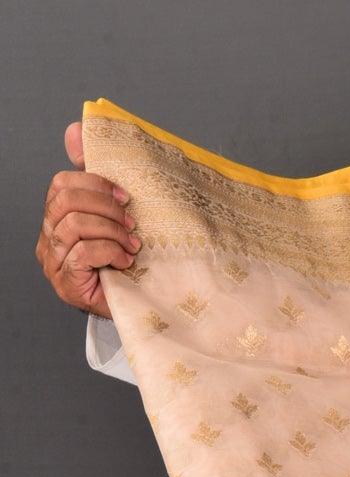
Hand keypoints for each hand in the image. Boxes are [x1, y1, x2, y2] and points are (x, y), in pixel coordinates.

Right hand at [35, 122, 139, 319]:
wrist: (135, 308)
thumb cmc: (123, 261)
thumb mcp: (114, 216)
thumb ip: (96, 179)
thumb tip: (75, 130)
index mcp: (57, 218)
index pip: (62, 185)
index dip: (94, 183)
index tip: (125, 196)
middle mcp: (49, 238)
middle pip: (66, 201)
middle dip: (105, 208)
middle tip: (132, 221)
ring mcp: (54, 262)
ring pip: (76, 226)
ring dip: (112, 231)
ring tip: (132, 244)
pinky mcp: (67, 283)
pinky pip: (84, 253)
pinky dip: (109, 252)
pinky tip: (124, 261)